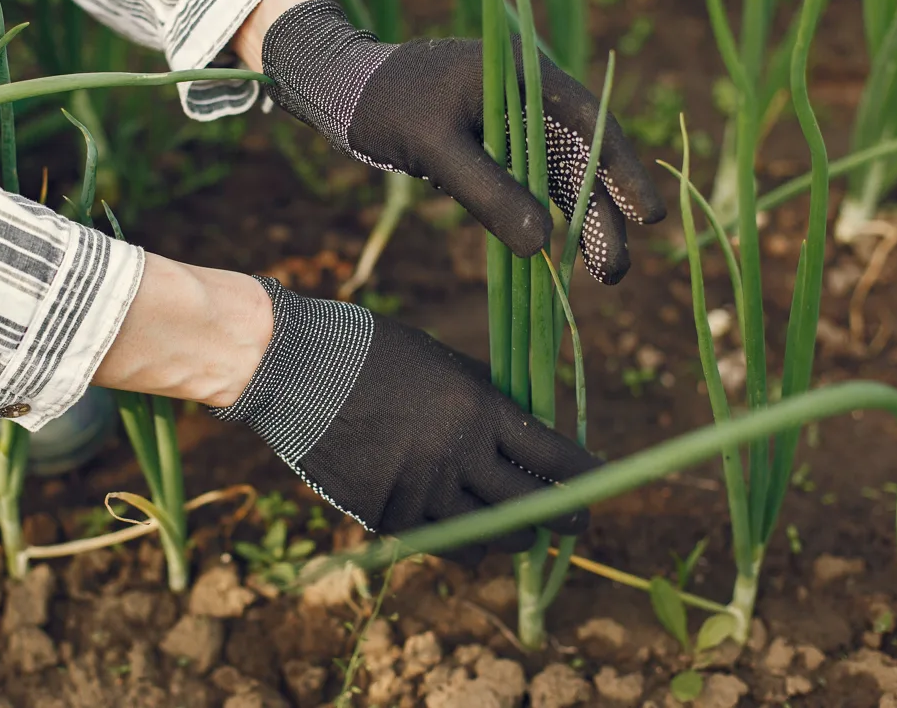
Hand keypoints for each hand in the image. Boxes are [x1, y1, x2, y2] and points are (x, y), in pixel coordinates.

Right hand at [213, 276, 600, 560]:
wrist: (296, 368)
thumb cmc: (372, 352)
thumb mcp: (442, 363)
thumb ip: (486, 399)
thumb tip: (528, 427)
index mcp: (478, 409)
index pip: (555, 457)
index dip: (586, 478)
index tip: (600, 485)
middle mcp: (457, 456)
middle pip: (531, 508)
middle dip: (561, 519)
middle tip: (573, 523)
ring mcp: (420, 491)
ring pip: (488, 537)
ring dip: (509, 536)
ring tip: (515, 530)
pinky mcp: (384, 514)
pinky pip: (438, 544)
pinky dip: (458, 543)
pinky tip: (466, 538)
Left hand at [259, 0, 665, 283]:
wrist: (342, 88)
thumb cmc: (386, 107)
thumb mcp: (435, 149)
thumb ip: (488, 191)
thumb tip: (543, 245)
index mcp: (524, 75)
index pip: (590, 123)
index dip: (622, 171)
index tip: (647, 217)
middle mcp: (528, 95)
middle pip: (581, 157)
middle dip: (603, 214)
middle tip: (616, 271)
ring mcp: (512, 120)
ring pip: (559, 175)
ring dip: (580, 221)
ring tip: (601, 273)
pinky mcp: (493, 143)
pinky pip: (530, 182)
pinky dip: (545, 214)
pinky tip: (558, 253)